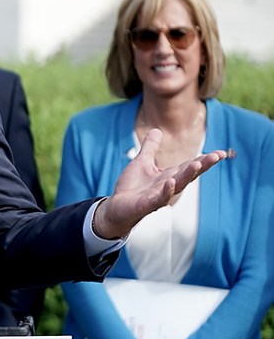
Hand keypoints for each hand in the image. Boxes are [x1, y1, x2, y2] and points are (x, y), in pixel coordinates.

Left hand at [93, 128, 226, 238]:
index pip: (190, 166)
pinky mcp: (147, 204)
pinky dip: (166, 191)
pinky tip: (171, 182)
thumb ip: (150, 148)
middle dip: (202, 165)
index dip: (205, 160)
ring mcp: (159, 195)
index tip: (221, 153)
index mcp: (169, 175)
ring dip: (188, 175)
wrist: (117, 207)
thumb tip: (157, 130)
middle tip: (216, 156)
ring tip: (197, 164)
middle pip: (189, 174)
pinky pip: (159, 198)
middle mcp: (168, 185)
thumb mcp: (141, 162)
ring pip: (178, 185)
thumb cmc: (132, 187)